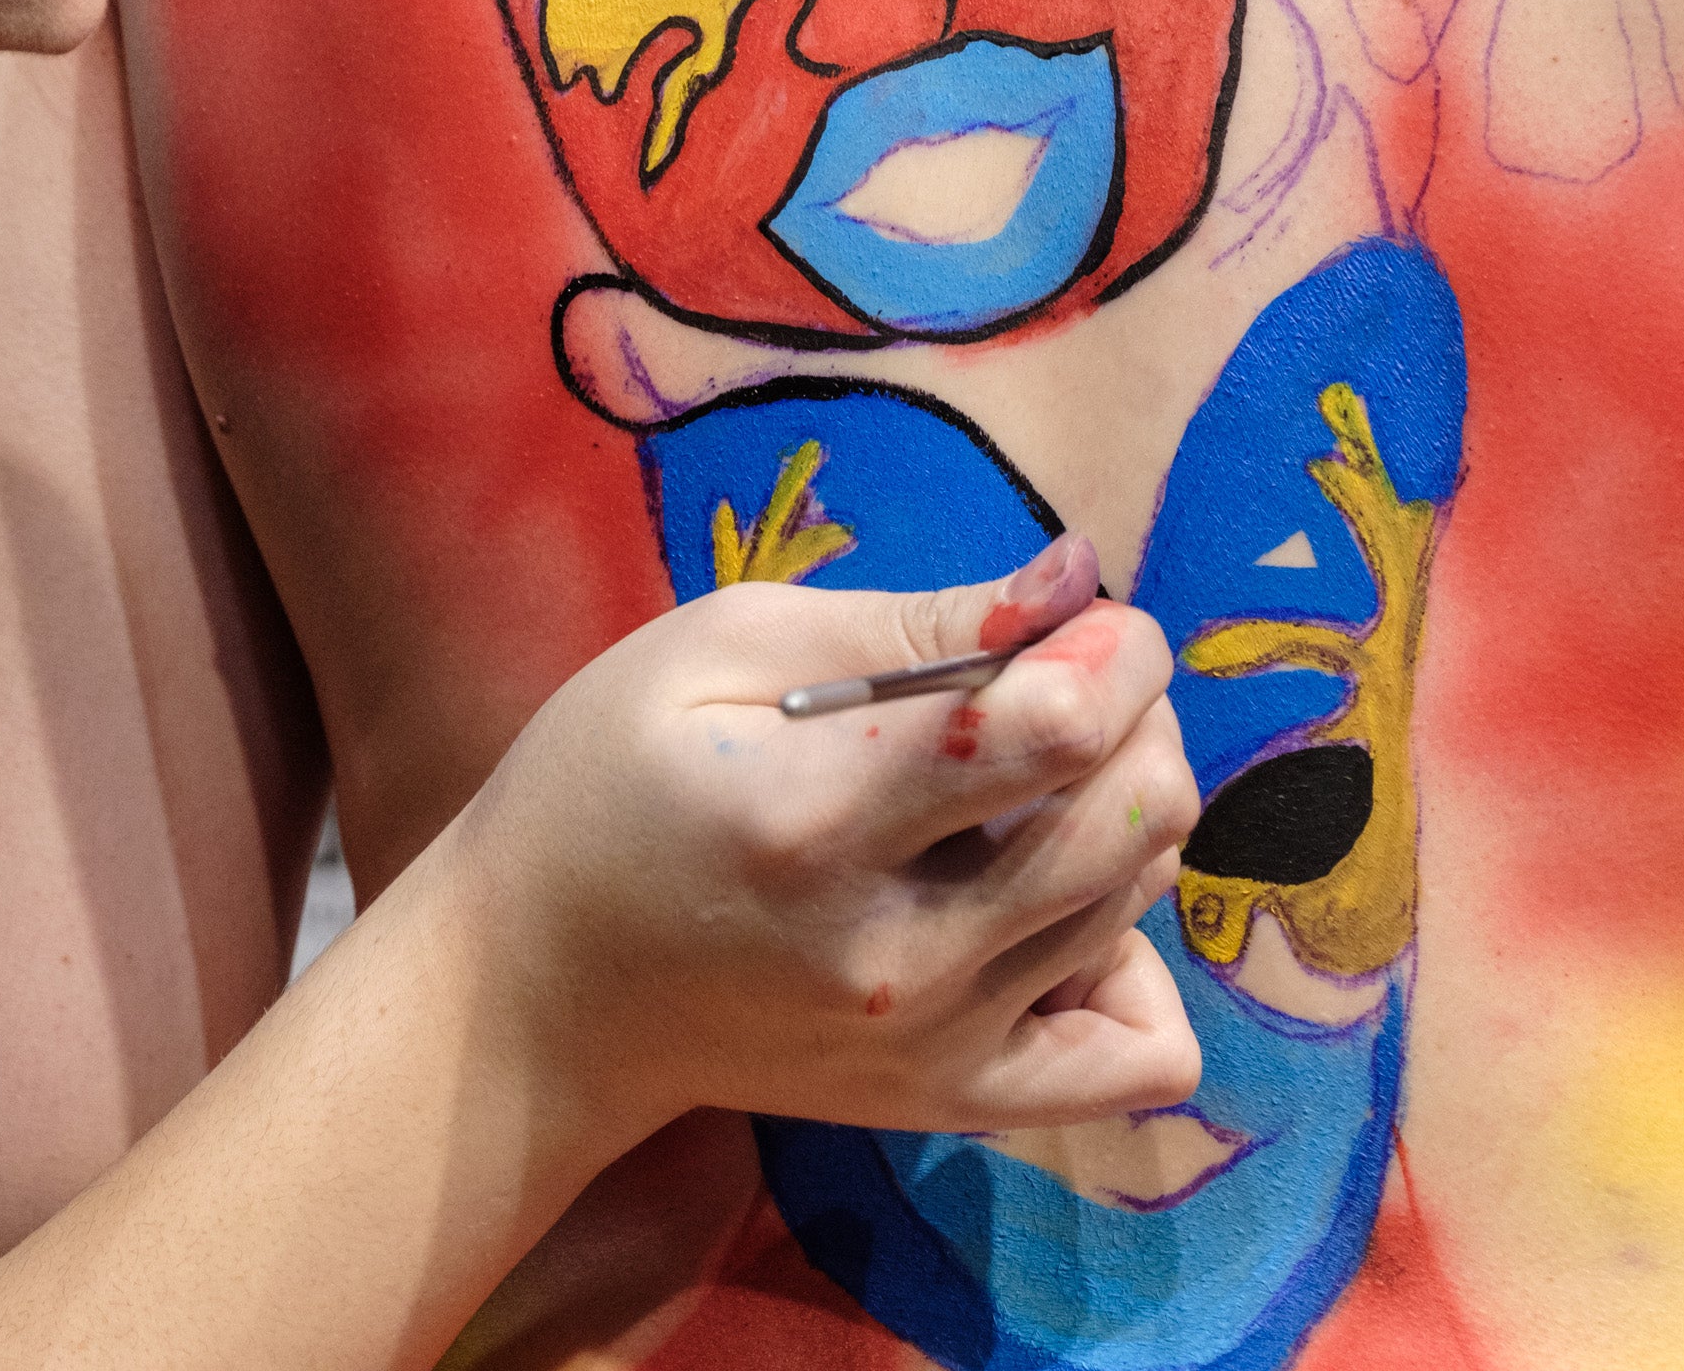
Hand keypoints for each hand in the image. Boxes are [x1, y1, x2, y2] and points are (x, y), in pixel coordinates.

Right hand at [431, 533, 1199, 1140]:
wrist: (540, 988)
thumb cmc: (607, 782)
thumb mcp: (720, 648)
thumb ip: (909, 622)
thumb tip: (1076, 582)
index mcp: (818, 815)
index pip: (1063, 727)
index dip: (1112, 650)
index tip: (1076, 617)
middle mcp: (896, 950)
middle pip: (1133, 814)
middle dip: (1136, 715)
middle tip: (1057, 684)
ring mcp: (933, 1043)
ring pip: (1139, 901)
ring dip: (1124, 813)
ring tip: (1025, 789)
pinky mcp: (951, 1101)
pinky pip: (1143, 1053)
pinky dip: (1135, 969)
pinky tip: (1054, 917)